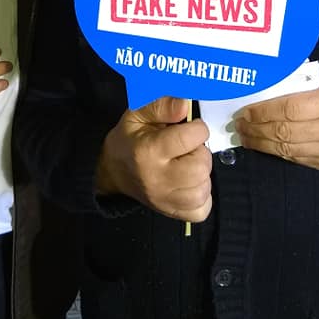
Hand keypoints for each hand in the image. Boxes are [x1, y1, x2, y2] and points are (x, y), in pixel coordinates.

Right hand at [96, 97, 211, 221]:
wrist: (113, 173)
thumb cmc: (129, 140)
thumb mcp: (137, 114)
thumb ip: (161, 106)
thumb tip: (185, 105)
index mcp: (149, 151)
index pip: (191, 138)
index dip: (198, 128)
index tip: (190, 128)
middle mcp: (158, 179)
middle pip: (201, 166)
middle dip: (200, 152)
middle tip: (187, 148)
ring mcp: (165, 200)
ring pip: (204, 188)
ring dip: (202, 174)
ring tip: (187, 164)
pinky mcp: (172, 213)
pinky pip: (202, 209)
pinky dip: (202, 196)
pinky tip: (190, 183)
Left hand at [233, 78, 318, 168]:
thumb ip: (301, 89)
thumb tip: (264, 92)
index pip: (290, 109)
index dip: (264, 111)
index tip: (245, 110)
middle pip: (285, 131)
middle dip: (256, 128)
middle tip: (239, 124)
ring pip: (286, 149)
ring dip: (260, 143)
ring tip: (245, 135)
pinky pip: (293, 158)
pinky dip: (274, 151)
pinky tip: (261, 144)